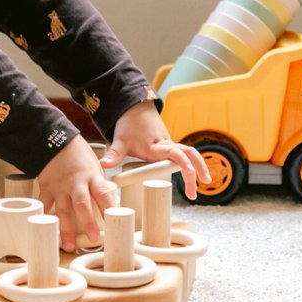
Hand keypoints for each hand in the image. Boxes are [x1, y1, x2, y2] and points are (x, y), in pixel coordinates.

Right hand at [35, 136, 113, 251]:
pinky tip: (44, 227)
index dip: (109, 208)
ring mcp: (60, 186)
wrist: (54, 139)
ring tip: (68, 245)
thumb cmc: (77, 152)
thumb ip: (97, 184)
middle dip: (88, 223)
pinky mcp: (47, 187)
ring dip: (66, 229)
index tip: (114, 222)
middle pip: (83, 205)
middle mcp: (77, 183)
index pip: (103, 194)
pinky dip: (44, 215)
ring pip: (64, 209)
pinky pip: (44, 203)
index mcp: (92, 176)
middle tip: (94, 239)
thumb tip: (104, 204)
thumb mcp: (94, 165)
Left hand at [96, 100, 210, 200]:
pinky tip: (195, 179)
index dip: (183, 162)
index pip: (174, 153)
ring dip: (199, 168)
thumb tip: (103, 165)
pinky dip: (194, 165)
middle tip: (195, 193)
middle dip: (197, 170)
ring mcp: (170, 145)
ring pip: (191, 154)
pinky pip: (186, 155)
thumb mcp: (119, 141)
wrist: (135, 108)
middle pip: (189, 154)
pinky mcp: (171, 146)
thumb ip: (113, 155)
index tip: (189, 172)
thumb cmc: (129, 125)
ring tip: (199, 189)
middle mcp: (167, 145)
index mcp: (155, 146)